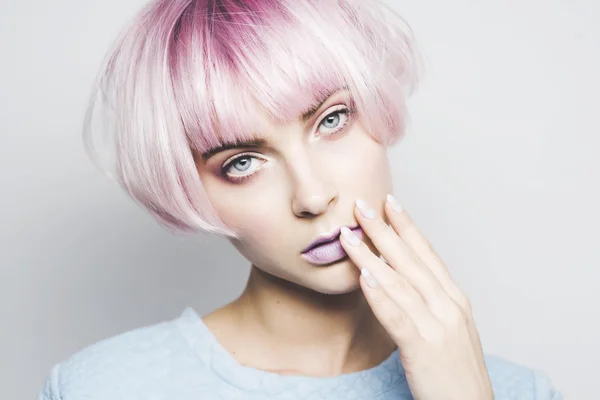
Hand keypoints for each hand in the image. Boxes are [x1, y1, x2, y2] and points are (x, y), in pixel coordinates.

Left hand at [339, 195, 493, 399]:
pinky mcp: (423, 348)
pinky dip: (379, 294)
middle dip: (384, 229)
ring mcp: (437, 326)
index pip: (426, 254)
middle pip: (411, 260)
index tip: (390, 202)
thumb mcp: (449, 328)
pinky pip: (397, 317)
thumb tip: (399, 277)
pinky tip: (364, 276)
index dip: (407, 226)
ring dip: (371, 255)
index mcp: (454, 299)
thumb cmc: (456, 371)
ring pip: (399, 282)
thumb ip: (429, 301)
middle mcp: (448, 306)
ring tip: (348, 235)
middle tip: (361, 205)